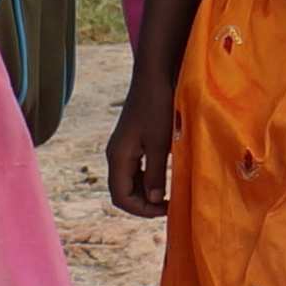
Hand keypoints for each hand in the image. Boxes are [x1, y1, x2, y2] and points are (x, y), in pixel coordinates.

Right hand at [103, 81, 173, 217]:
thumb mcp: (160, 143)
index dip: (142, 210)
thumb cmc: (158, 106)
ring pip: (128, 182)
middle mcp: (115, 154)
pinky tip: (164, 177)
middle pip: (122, 192)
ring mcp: (122, 148)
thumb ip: (155, 173)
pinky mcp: (131, 141)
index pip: (120, 197)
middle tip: (169, 204)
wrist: (154, 76)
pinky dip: (147, 179)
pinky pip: (134, 169)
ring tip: (168, 193)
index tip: (167, 208)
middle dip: (143, 204)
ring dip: (146, 192)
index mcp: (118, 157)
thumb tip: (153, 199)